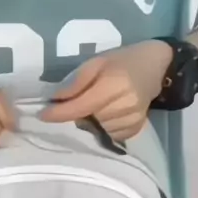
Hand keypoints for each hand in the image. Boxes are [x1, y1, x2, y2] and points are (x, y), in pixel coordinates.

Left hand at [42, 40, 172, 140]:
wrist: (154, 67)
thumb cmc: (121, 61)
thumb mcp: (97, 61)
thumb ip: (76, 81)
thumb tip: (54, 99)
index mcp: (115, 84)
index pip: (81, 105)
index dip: (60, 113)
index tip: (43, 115)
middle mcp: (126, 105)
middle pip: (87, 120)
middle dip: (74, 115)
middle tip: (73, 104)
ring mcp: (133, 120)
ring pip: (97, 130)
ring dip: (88, 122)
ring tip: (92, 108)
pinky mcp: (135, 130)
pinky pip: (109, 136)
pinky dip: (101, 128)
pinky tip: (104, 116)